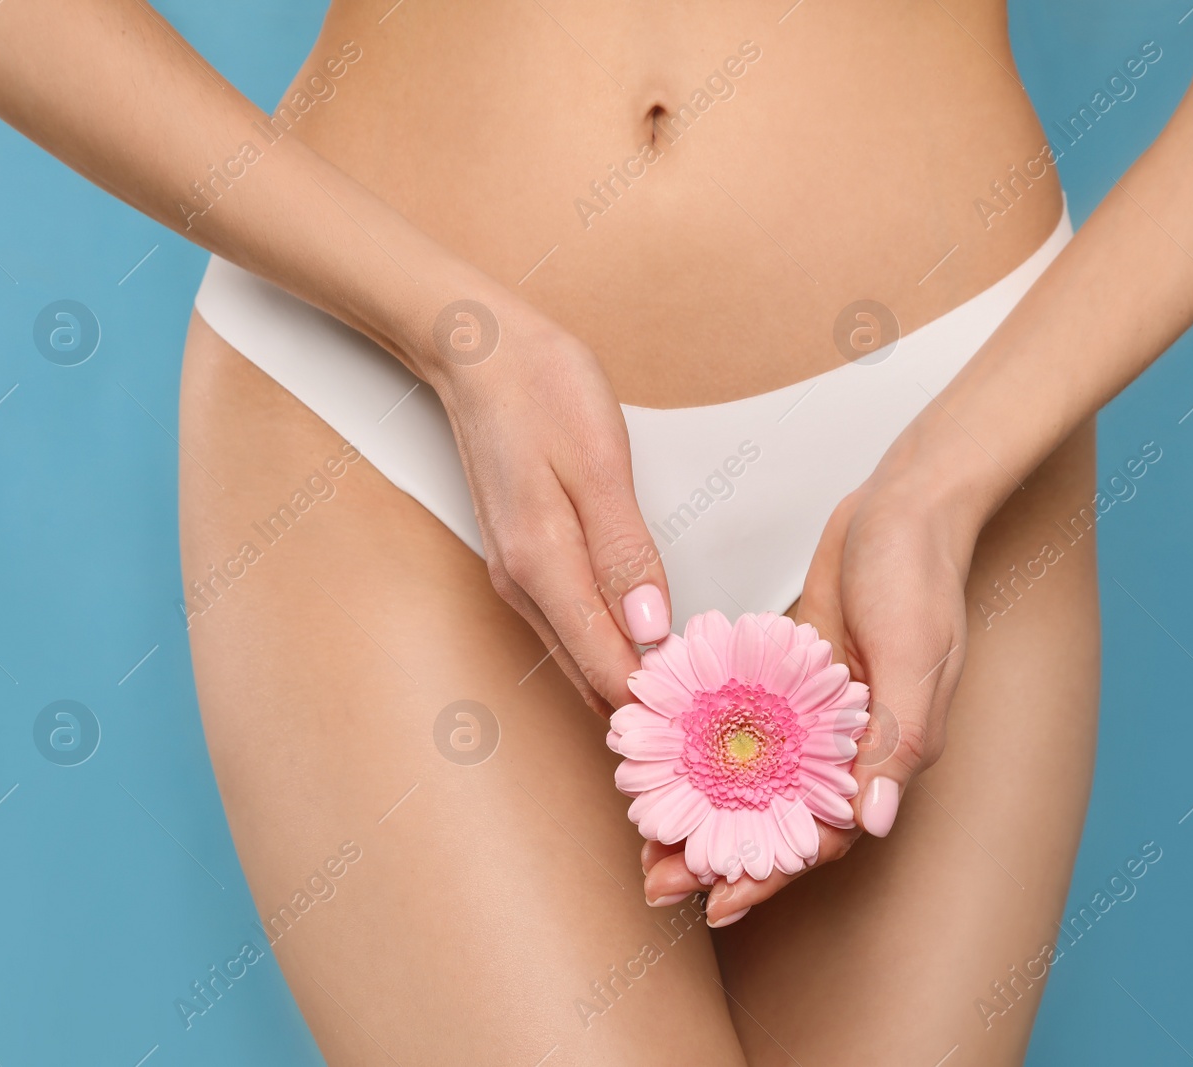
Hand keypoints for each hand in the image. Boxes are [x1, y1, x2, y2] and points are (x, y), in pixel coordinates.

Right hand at [426, 300, 671, 713]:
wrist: (477, 353)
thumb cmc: (542, 391)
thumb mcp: (599, 463)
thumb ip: (625, 552)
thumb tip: (650, 628)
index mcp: (543, 565)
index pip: (606, 668)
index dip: (658, 702)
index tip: (711, 718)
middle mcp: (522, 586)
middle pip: (590, 676)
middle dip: (649, 702)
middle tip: (715, 717)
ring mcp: (517, 578)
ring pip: (580, 656)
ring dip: (630, 677)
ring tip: (694, 690)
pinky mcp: (523, 562)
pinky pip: (570, 627)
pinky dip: (609, 647)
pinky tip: (648, 643)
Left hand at [640, 445, 978, 923]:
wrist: (906, 504)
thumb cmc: (919, 576)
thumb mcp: (917, 657)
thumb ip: (896, 741)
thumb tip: (872, 824)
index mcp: (886, 756)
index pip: (821, 836)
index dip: (770, 873)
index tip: (715, 902)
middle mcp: (846, 746)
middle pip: (775, 819)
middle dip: (719, 856)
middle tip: (655, 881)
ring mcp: (812, 714)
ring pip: (750, 780)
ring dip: (703, 811)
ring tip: (645, 839)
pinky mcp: (788, 679)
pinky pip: (740, 727)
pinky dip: (703, 748)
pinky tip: (658, 762)